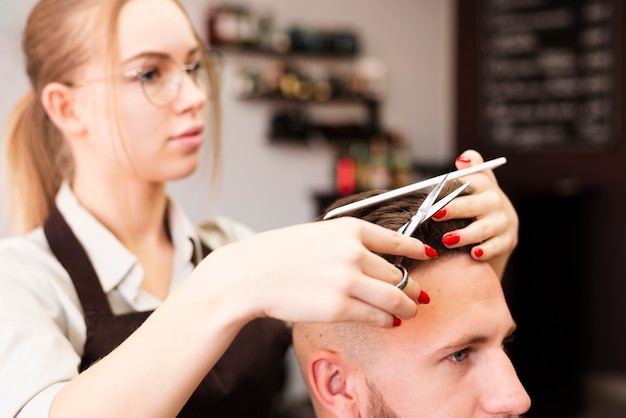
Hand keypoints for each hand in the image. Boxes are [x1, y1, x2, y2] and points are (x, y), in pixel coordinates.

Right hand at [194, 217, 433, 327]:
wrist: (249, 275)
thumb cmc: (279, 255)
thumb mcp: (317, 235)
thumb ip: (348, 243)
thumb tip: (376, 261)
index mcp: (349, 229)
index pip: (396, 240)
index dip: (415, 250)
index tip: (427, 256)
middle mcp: (353, 252)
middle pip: (397, 273)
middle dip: (410, 288)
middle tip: (418, 297)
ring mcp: (347, 280)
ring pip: (395, 297)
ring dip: (406, 307)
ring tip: (409, 312)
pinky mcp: (339, 307)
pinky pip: (377, 316)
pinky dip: (387, 321)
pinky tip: (388, 322)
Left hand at [433, 149, 517, 277]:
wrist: (500, 226)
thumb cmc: (475, 202)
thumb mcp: (474, 183)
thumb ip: (468, 170)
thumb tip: (462, 159)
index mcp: (485, 184)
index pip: (472, 182)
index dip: (454, 188)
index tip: (436, 194)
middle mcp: (495, 201)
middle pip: (475, 204)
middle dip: (455, 209)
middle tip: (435, 215)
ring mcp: (503, 222)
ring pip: (484, 228)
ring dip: (466, 234)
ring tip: (447, 240)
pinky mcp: (508, 240)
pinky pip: (497, 246)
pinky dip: (486, 250)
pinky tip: (474, 254)